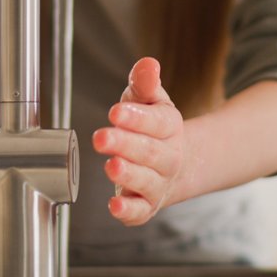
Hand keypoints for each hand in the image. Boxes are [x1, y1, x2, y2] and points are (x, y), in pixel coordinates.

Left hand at [92, 57, 186, 225]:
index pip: (157, 122)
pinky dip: (128, 211)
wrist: (175, 165)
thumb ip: (144, 83)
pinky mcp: (147, 205)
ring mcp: (158, 183)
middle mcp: (168, 157)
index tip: (115, 112)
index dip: (136, 117)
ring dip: (129, 174)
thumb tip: (148, 64)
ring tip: (111, 166)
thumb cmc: (152, 127)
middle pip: (150, 151)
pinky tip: (114, 204)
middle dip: (125, 144)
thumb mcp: (149, 100)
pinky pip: (141, 211)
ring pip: (147, 181)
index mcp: (170, 126)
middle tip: (101, 137)